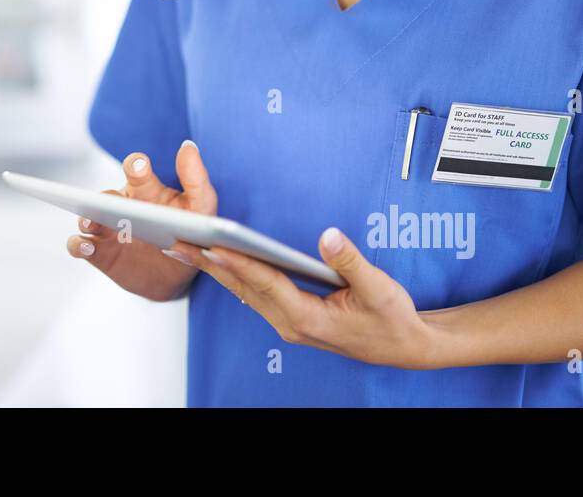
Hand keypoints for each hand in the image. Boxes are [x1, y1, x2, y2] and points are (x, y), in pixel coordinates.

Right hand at [67, 140, 216, 301]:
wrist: (180, 274)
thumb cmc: (190, 232)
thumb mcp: (202, 207)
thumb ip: (196, 178)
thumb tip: (188, 146)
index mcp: (145, 188)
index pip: (136, 170)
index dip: (136, 166)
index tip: (140, 166)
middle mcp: (122, 205)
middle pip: (108, 194)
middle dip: (105, 196)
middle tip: (108, 202)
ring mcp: (107, 228)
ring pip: (88, 218)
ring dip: (86, 219)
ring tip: (91, 224)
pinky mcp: (99, 252)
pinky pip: (80, 245)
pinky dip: (78, 245)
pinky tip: (87, 247)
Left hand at [169, 227, 433, 367]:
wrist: (405, 346)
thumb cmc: (392, 319)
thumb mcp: (378, 287)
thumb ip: (350, 262)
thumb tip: (328, 236)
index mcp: (308, 318)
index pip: (265, 284)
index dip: (238, 262)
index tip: (211, 243)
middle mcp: (292, 323)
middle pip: (243, 288)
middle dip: (209, 263)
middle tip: (177, 241)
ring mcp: (289, 323)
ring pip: (245, 292)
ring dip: (216, 269)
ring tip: (187, 247)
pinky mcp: (292, 318)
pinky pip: (255, 294)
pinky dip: (235, 276)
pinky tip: (220, 261)